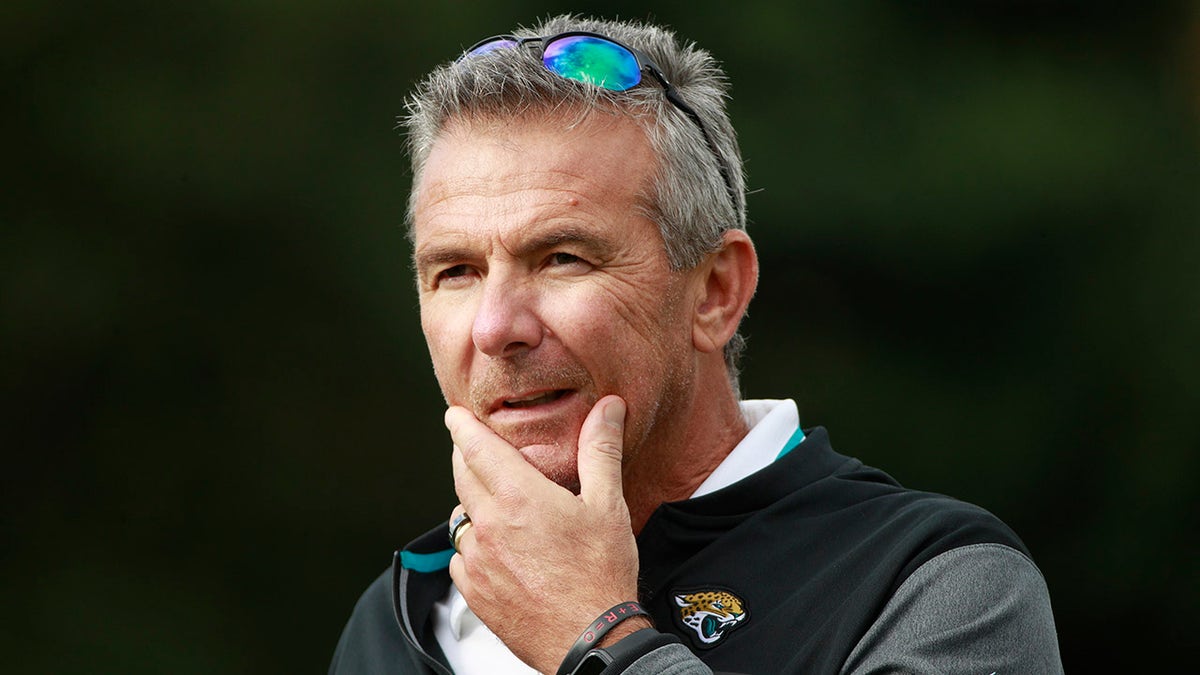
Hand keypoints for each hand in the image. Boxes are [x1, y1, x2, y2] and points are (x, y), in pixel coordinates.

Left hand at [446, 395, 648, 672]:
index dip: (462, 427)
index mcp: (519, 498)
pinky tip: (498, 548)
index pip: (476, 448)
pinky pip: (461, 556)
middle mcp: (490, 526)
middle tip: (475, 449)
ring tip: (497, 503)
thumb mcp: (608, 505)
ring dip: (473, 503)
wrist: (591, 640)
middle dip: (465, 457)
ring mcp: (478, 561)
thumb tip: (608, 410)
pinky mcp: (474, 591)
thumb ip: (600, 451)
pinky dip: (474, 545)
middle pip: (462, 477)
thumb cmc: (601, 577)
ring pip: (461, 517)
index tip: (454, 415)